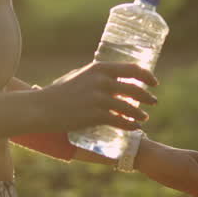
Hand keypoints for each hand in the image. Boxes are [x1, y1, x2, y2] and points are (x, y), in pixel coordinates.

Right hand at [35, 61, 158, 132]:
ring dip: (140, 113)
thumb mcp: (79, 76)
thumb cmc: (59, 92)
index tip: (154, 83)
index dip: (147, 76)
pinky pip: (120, 121)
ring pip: (129, 107)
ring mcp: (99, 98)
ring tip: (144, 117)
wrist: (43, 107)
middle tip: (153, 101)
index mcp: (99, 68)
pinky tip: (135, 128)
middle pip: (134, 89)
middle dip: (147, 96)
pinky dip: (130, 125)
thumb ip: (96, 76)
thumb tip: (113, 78)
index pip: (132, 69)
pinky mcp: (95, 115)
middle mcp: (101, 81)